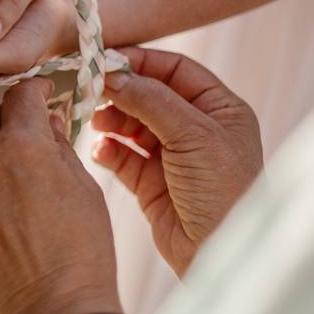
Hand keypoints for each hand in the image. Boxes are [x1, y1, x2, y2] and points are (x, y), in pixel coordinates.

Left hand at [0, 79, 123, 313]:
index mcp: (23, 145)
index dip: (34, 88)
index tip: (42, 93)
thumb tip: (46, 119)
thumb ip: (58, 144)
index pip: (20, 93)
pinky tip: (0, 205)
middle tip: (18, 123)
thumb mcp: (84, 186)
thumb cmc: (82, 247)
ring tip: (11, 170)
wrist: (53, 307)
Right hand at [91, 47, 262, 275]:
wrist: (221, 254)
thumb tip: (112, 74)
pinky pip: (122, 156)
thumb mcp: (193, 135)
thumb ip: (151, 100)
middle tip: (90, 90)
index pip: (174, 70)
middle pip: (147, 95)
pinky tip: (100, 151)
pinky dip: (108, 150)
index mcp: (219, 109)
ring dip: (110, 119)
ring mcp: (171, 156)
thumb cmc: (223, 190)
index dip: (140, 62)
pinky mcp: (151, 183)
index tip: (104, 59)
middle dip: (119, 91)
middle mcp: (195, 128)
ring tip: (94, 122)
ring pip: (131, 124)